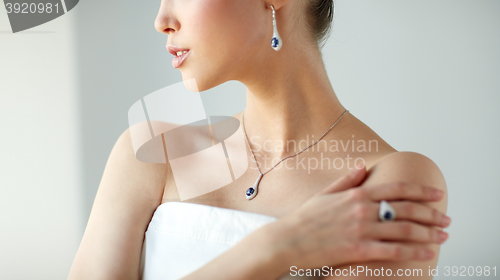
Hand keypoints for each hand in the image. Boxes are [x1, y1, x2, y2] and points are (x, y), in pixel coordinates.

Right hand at [269, 164, 450, 269]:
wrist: (287, 240)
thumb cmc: (304, 218)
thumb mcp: (325, 194)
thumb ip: (347, 180)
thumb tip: (362, 167)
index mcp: (356, 194)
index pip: (397, 189)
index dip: (421, 191)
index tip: (436, 194)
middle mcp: (362, 209)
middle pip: (406, 209)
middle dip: (431, 214)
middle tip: (446, 219)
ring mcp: (361, 229)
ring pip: (404, 229)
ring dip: (428, 233)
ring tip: (442, 236)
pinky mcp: (359, 250)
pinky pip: (393, 251)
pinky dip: (413, 252)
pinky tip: (426, 254)